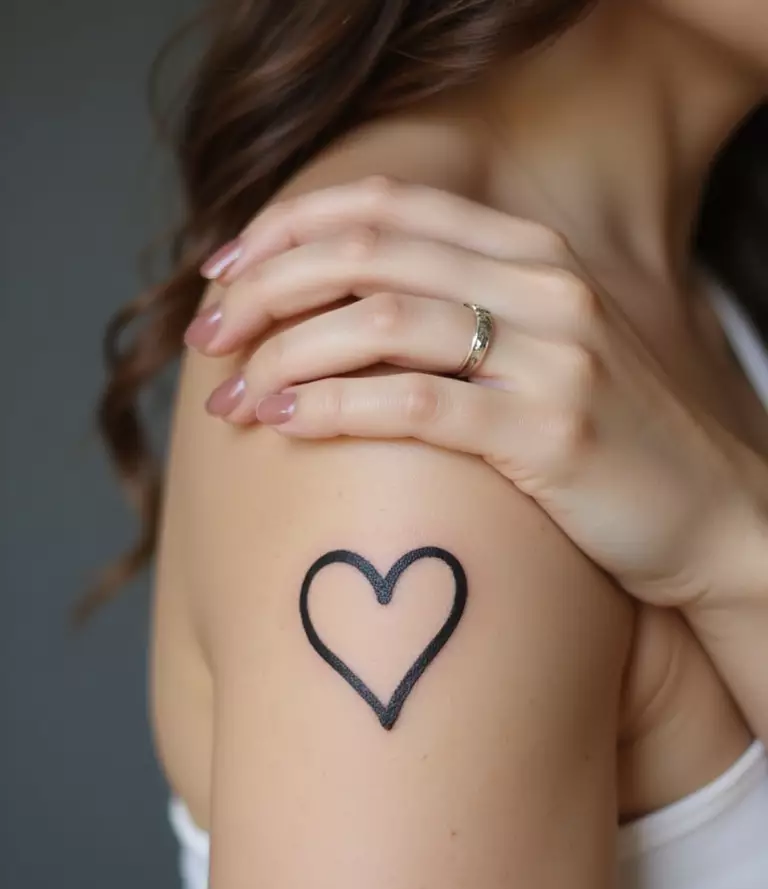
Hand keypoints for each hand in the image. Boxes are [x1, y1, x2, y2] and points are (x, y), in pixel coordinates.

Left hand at [187, 177, 764, 607]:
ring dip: (287, 353)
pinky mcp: (549, 434)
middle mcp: (545, 288)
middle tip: (209, 335)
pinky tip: (287, 420)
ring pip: (383, 320)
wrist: (706, 518)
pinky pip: (416, 404)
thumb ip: (458, 316)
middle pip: (369, 252)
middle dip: (268, 287)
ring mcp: (554, 357)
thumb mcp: (539, 352)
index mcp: (534, 256)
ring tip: (233, 394)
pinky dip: (336, 406)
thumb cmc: (604, 445)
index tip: (224, 270)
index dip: (290, 228)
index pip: (386, 206)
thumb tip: (338, 316)